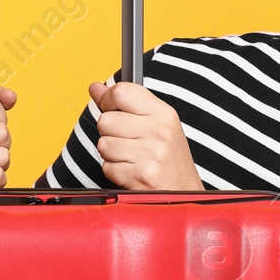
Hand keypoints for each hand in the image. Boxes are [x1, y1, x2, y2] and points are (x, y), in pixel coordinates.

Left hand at [89, 80, 203, 190]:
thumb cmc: (170, 158)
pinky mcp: (139, 176)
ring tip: (132, 157)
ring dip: (111, 153)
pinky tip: (131, 170)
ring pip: (103, 144)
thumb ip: (126, 103)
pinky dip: (114, 170)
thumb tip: (95, 87)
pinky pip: (106, 166)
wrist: (184, 192)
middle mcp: (158, 131)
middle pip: (106, 120)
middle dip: (110, 132)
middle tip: (128, 140)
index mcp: (164, 114)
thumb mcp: (157, 123)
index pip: (122, 92)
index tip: (110, 107)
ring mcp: (150, 154)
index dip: (108, 99)